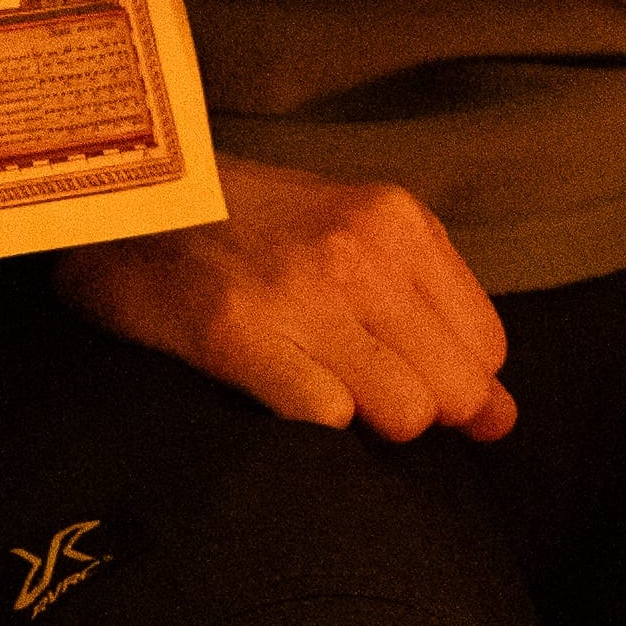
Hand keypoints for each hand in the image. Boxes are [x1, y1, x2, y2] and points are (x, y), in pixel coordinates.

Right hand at [60, 158, 514, 439]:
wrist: (123, 203)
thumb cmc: (244, 225)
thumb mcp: (353, 238)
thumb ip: (433, 317)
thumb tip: (502, 422)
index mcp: (396, 219)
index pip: (488, 350)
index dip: (449, 378)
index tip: (396, 368)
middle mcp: (358, 249)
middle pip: (454, 391)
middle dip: (414, 409)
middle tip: (348, 379)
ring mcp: (299, 289)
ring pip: (403, 414)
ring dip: (361, 419)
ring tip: (309, 377)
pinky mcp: (238, 331)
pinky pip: (326, 419)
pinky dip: (308, 420)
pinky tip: (271, 381)